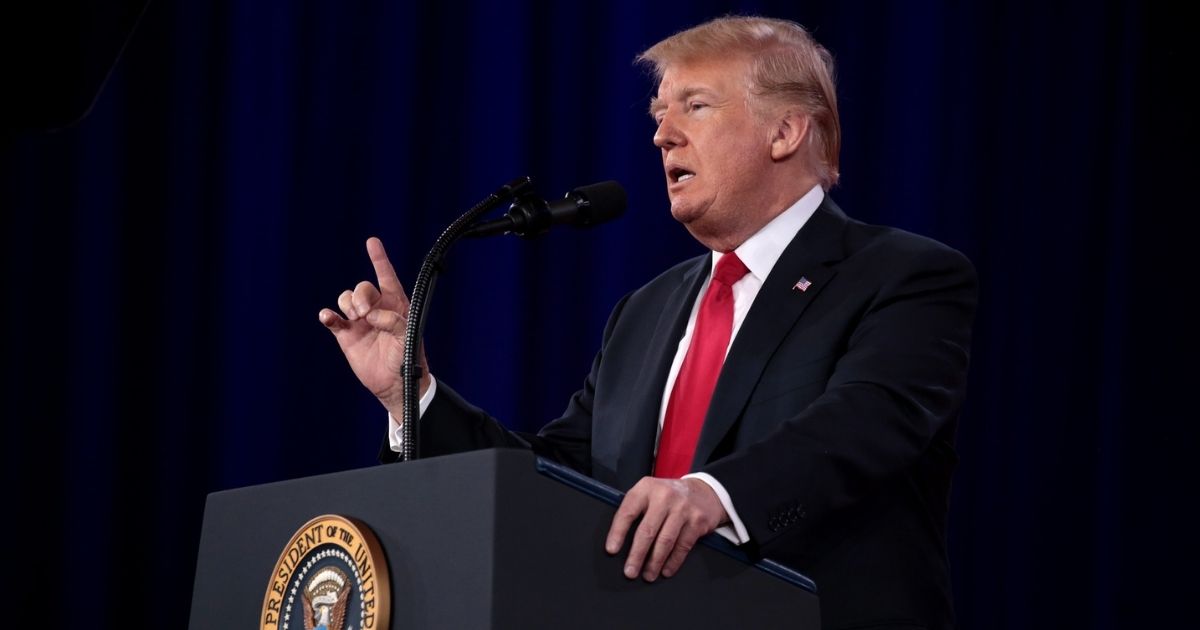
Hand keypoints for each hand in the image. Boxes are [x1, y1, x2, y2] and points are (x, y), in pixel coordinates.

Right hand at [318, 237, 430, 415]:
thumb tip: (371, 315)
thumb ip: (393, 322)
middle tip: (365, 314)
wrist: (394, 384)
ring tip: (356, 319)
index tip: (372, 242)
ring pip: (345, 299)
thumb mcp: (408, 338)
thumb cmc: (407, 358)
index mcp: (395, 305)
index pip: (386, 277)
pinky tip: (328, 317)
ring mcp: (360, 321)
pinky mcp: (346, 334)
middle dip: (361, 296)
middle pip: (361, 288)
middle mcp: (376, 308)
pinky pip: (332, 319)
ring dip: (348, 304)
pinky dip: (328, 316)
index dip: (379, 259)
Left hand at [605, 477, 726, 581]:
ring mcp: (682, 508)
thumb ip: (636, 510)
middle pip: (647, 531)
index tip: (612, 550)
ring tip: (648, 575)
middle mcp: (664, 496)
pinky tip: (666, 570)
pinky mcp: (697, 520)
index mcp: (646, 488)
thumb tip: (618, 541)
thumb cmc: (668, 497)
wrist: (703, 491)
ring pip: (665, 541)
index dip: (618, 533)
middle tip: (630, 572)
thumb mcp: (649, 493)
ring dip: (655, 562)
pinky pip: (682, 546)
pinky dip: (673, 561)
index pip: (628, 512)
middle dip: (637, 555)